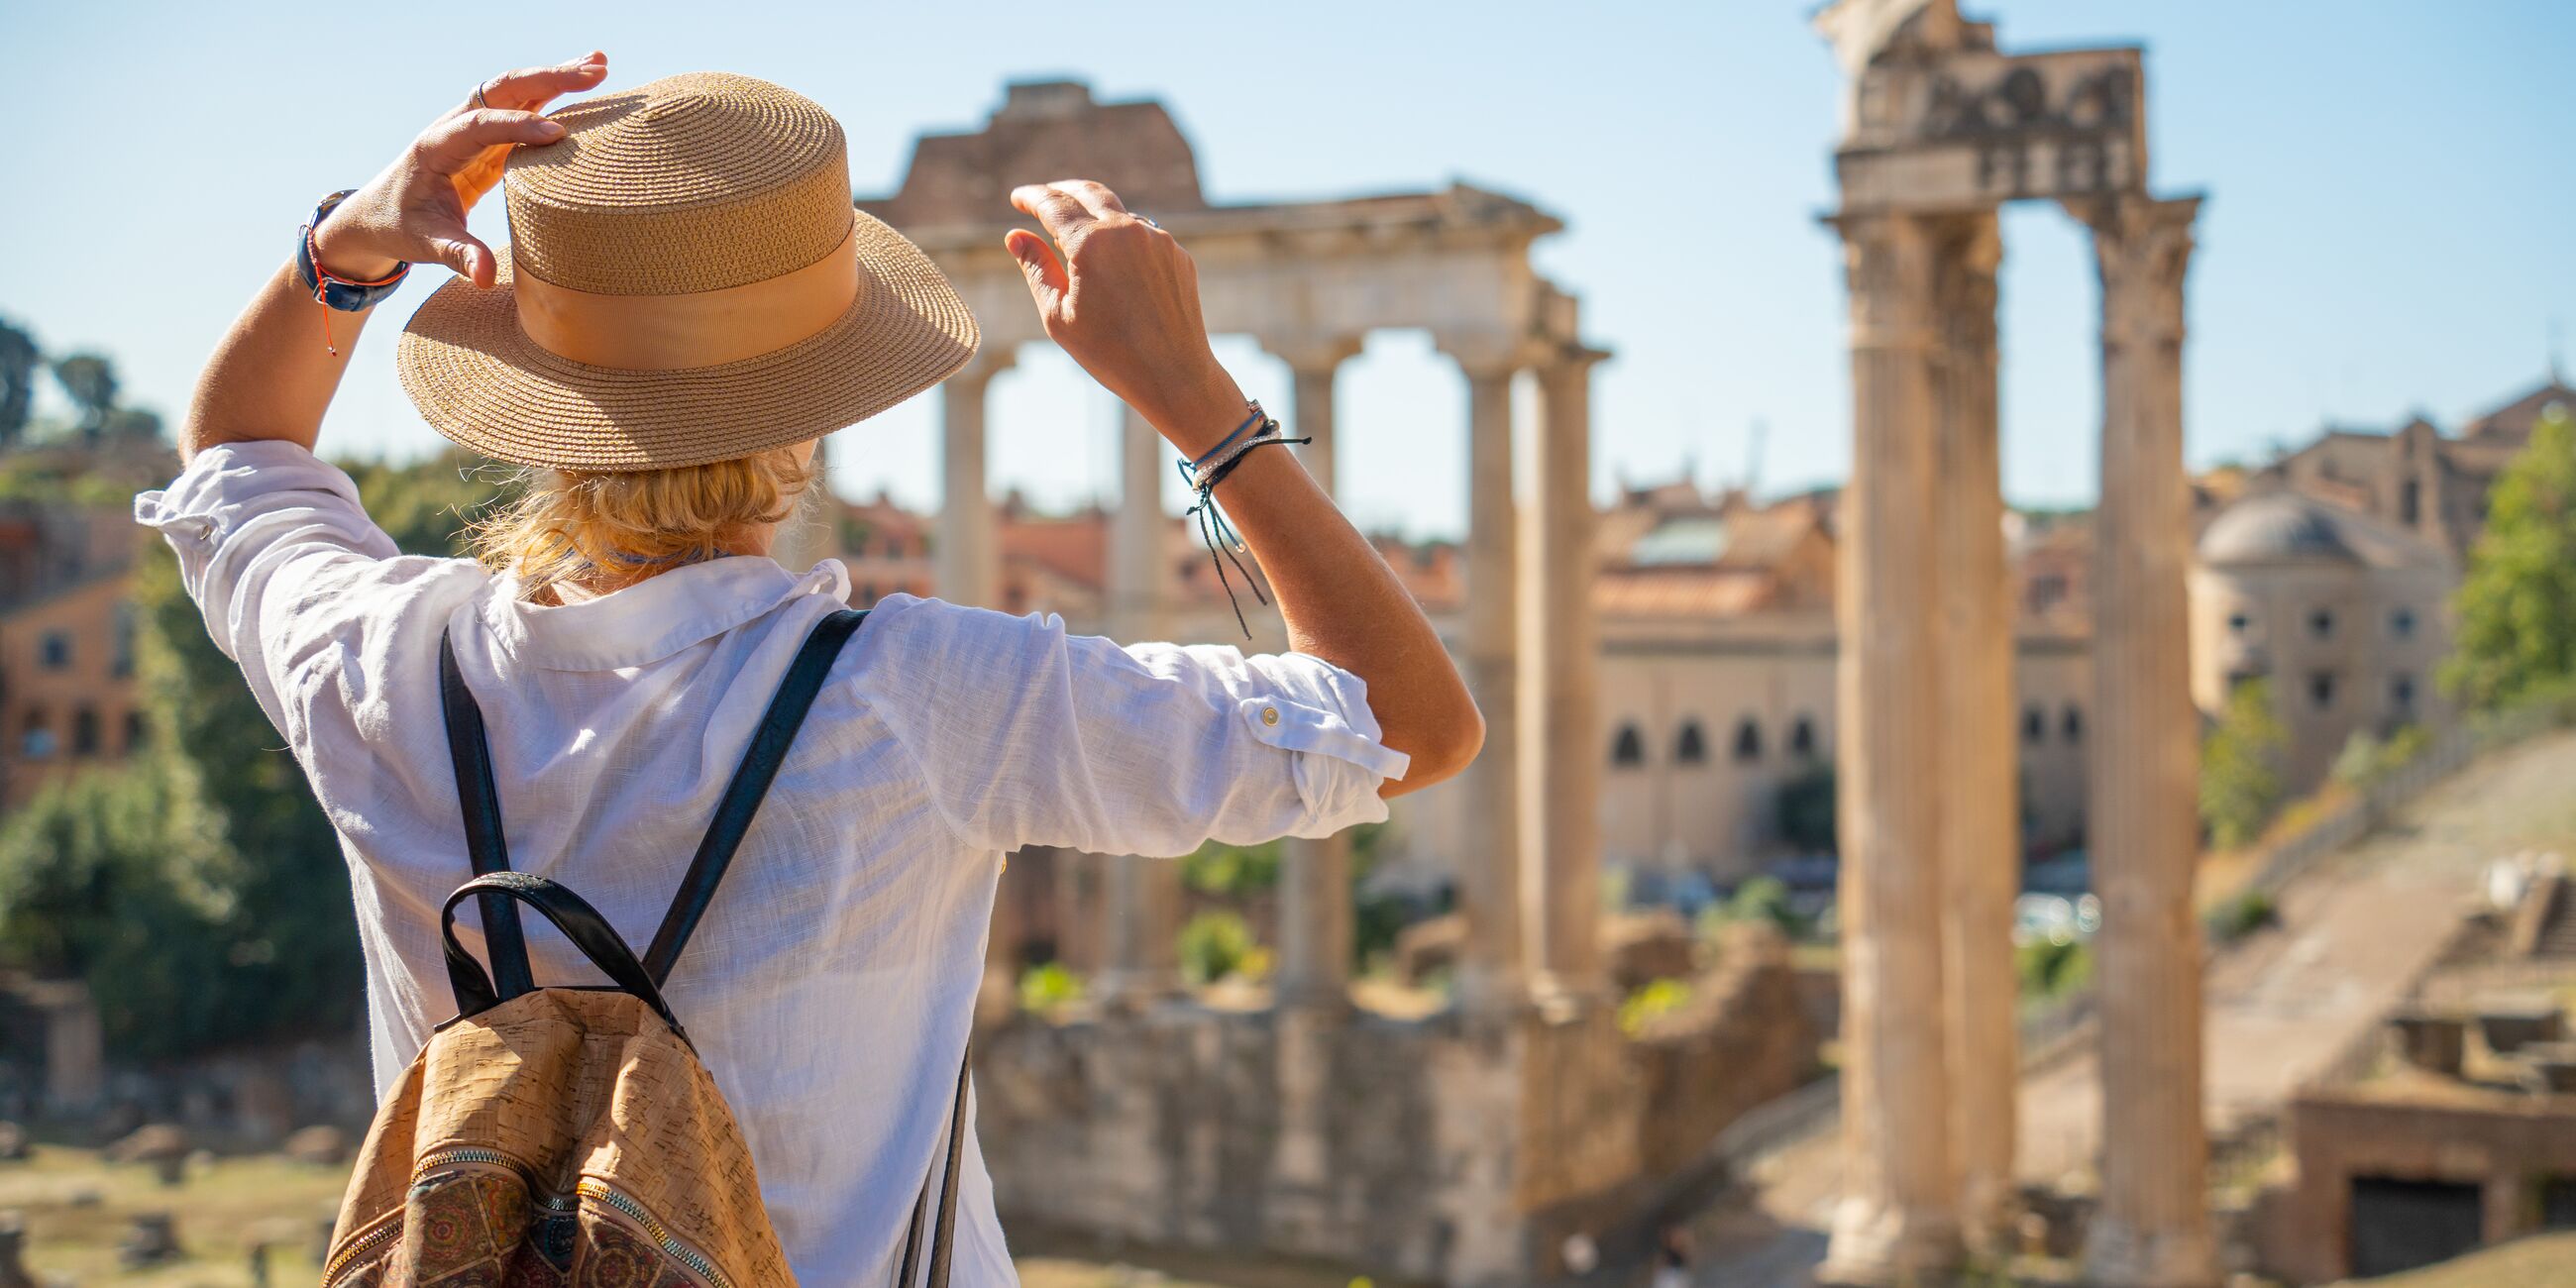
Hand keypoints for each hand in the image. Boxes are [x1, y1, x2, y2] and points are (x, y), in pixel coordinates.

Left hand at [310, 53, 609, 288]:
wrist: (378, 214)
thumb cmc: (400, 227)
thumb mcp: (425, 244)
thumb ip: (457, 255)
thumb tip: (485, 277)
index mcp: (436, 146)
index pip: (480, 125)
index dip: (518, 126)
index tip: (558, 133)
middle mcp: (456, 127)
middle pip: (504, 91)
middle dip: (549, 79)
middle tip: (595, 71)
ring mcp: (475, 131)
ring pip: (518, 93)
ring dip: (558, 78)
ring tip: (600, 66)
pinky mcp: (491, 142)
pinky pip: (524, 112)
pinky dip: (555, 98)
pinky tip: (585, 89)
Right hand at [1006, 181, 1246, 455]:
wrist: (1175, 375)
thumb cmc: (1110, 353)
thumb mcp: (1058, 315)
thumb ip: (1036, 268)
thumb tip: (1015, 236)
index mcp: (1092, 243)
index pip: (1053, 204)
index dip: (1031, 197)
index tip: (1018, 198)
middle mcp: (1128, 231)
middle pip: (1089, 192)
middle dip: (1062, 190)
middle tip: (1043, 198)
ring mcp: (1158, 240)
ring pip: (1119, 215)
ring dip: (1094, 217)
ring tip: (1074, 237)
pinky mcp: (1177, 255)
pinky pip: (1144, 237)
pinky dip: (1122, 241)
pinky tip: (1112, 264)